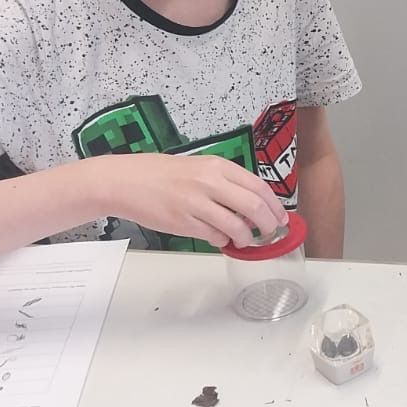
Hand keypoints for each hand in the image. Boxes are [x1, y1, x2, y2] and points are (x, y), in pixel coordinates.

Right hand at [99, 154, 288, 248]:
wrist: (125, 181)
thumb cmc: (159, 174)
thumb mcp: (197, 167)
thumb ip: (223, 182)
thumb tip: (250, 203)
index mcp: (216, 166)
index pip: (258, 186)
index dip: (275, 205)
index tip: (281, 216)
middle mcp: (209, 182)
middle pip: (254, 207)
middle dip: (268, 225)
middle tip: (270, 233)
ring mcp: (196, 204)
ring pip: (236, 226)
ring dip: (246, 237)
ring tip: (244, 240)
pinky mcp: (184, 223)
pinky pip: (214, 237)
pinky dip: (222, 241)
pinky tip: (218, 238)